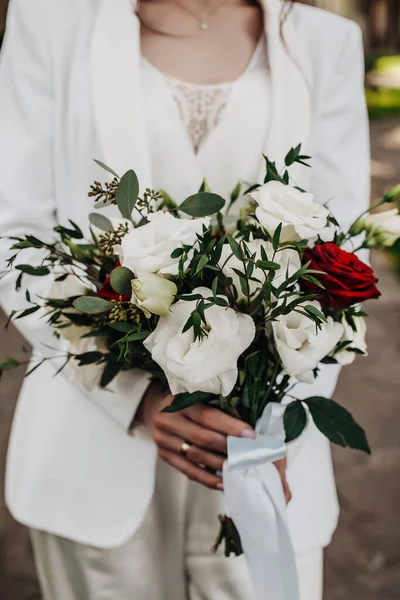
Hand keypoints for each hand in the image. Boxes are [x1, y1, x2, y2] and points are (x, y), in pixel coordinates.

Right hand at [138, 382, 291, 501]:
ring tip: (241, 468)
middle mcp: (167, 420)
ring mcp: (163, 439)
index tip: (251, 435)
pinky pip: (188, 471)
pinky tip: (224, 482)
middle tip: (249, 453)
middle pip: (202, 438)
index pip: (207, 416)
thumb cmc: (186, 400)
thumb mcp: (196, 394)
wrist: (156, 408)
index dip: (230, 426)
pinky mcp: (164, 455)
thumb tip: (248, 422)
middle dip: (228, 447)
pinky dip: (208, 479)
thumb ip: (216, 404)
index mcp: (178, 401)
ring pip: (196, 456)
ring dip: (220, 464)